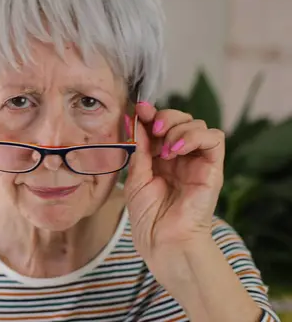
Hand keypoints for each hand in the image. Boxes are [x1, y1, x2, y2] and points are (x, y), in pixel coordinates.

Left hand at [123, 102, 225, 263]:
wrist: (163, 240)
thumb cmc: (148, 216)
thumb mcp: (137, 176)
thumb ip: (139, 147)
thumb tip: (135, 117)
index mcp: (160, 157)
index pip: (161, 124)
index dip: (151, 113)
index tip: (139, 108)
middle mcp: (180, 156)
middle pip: (181, 119)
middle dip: (165, 117)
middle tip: (153, 130)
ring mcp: (197, 161)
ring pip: (198, 124)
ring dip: (178, 128)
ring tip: (164, 150)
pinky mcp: (213, 168)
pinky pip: (214, 138)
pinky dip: (195, 136)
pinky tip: (177, 150)